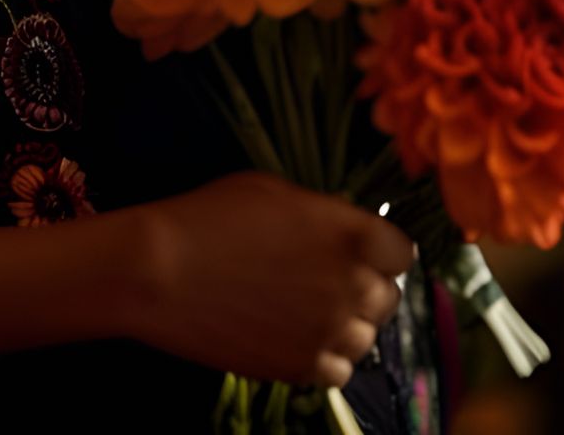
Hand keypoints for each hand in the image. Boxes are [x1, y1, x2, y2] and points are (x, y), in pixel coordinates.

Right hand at [127, 171, 414, 388]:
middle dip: (364, 286)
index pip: (402, 253)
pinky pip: (336, 370)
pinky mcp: (300, 369)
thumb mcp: (274, 193)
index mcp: (351, 235)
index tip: (361, 249)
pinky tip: (294, 333)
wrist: (162, 270)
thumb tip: (339, 234)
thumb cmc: (211, 216)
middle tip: (327, 277)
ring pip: (365, 338)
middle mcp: (351, 287)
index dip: (382, 251)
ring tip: (308, 308)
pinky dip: (323, 355)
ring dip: (345, 324)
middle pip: (387, 298)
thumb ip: (322, 216)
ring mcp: (328, 333)